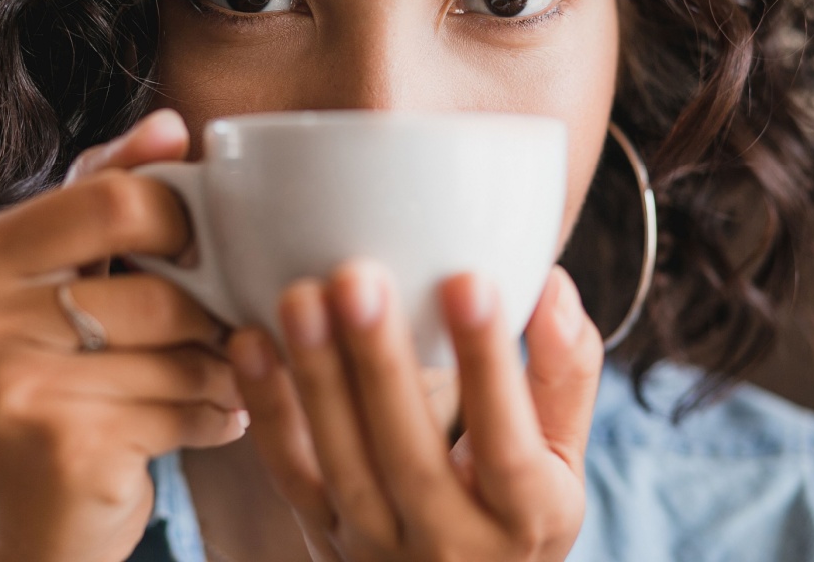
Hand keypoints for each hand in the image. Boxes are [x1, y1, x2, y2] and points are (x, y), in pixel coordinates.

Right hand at [0, 109, 245, 561]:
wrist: (20, 540)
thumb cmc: (50, 403)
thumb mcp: (50, 300)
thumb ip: (97, 209)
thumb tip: (167, 123)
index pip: (111, 197)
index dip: (183, 217)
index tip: (204, 245)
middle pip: (157, 277)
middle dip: (209, 308)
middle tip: (226, 326)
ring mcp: (6, 381)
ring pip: (179, 348)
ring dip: (221, 371)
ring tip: (219, 383)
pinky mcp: (56, 441)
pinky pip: (182, 406)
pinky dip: (214, 418)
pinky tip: (210, 426)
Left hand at [227, 261, 602, 561]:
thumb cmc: (516, 511)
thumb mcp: (562, 462)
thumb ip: (564, 378)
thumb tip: (554, 287)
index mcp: (524, 519)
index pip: (506, 443)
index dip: (488, 365)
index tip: (469, 281)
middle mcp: (450, 542)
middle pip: (409, 455)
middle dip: (380, 364)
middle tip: (359, 278)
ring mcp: (377, 544)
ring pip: (341, 463)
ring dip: (316, 378)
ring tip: (301, 298)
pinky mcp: (322, 532)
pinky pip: (289, 473)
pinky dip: (267, 409)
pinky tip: (250, 342)